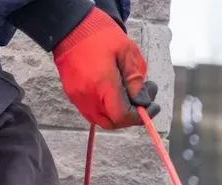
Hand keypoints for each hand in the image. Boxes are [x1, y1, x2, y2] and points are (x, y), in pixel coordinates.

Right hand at [54, 8, 148, 129]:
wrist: (70, 25)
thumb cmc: (99, 33)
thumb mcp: (126, 50)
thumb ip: (135, 79)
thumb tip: (143, 102)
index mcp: (102, 83)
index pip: (123, 115)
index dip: (140, 116)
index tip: (152, 106)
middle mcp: (88, 95)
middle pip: (113, 122)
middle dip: (130, 116)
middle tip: (142, 99)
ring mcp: (78, 97)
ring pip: (102, 120)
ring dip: (118, 114)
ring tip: (128, 95)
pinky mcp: (72, 95)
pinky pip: (92, 112)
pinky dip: (106, 109)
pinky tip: (114, 93)